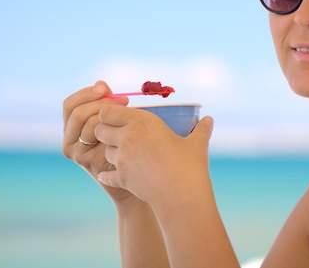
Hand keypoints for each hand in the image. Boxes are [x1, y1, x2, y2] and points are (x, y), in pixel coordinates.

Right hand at [62, 81, 133, 203]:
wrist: (131, 175)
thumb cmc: (122, 144)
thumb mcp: (111, 121)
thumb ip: (104, 103)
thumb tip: (101, 83)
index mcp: (70, 128)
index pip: (69, 105)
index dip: (86, 93)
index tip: (105, 88)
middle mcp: (69, 141)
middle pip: (77, 113)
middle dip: (100, 103)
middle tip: (123, 101)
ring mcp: (77, 154)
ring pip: (89, 124)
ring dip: (109, 116)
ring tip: (126, 116)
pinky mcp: (90, 162)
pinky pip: (101, 138)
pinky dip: (114, 131)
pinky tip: (126, 132)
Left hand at [94, 104, 214, 208]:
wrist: (183, 197)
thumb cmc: (191, 167)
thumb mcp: (197, 144)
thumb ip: (201, 129)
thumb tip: (209, 119)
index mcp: (143, 122)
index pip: (108, 110)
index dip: (108, 114)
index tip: (118, 119)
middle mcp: (128, 137)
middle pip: (99, 129)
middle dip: (105, 132)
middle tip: (118, 137)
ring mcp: (122, 159)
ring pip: (104, 151)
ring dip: (111, 153)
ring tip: (126, 156)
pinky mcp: (121, 178)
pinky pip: (106, 175)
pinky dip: (109, 176)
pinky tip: (116, 176)